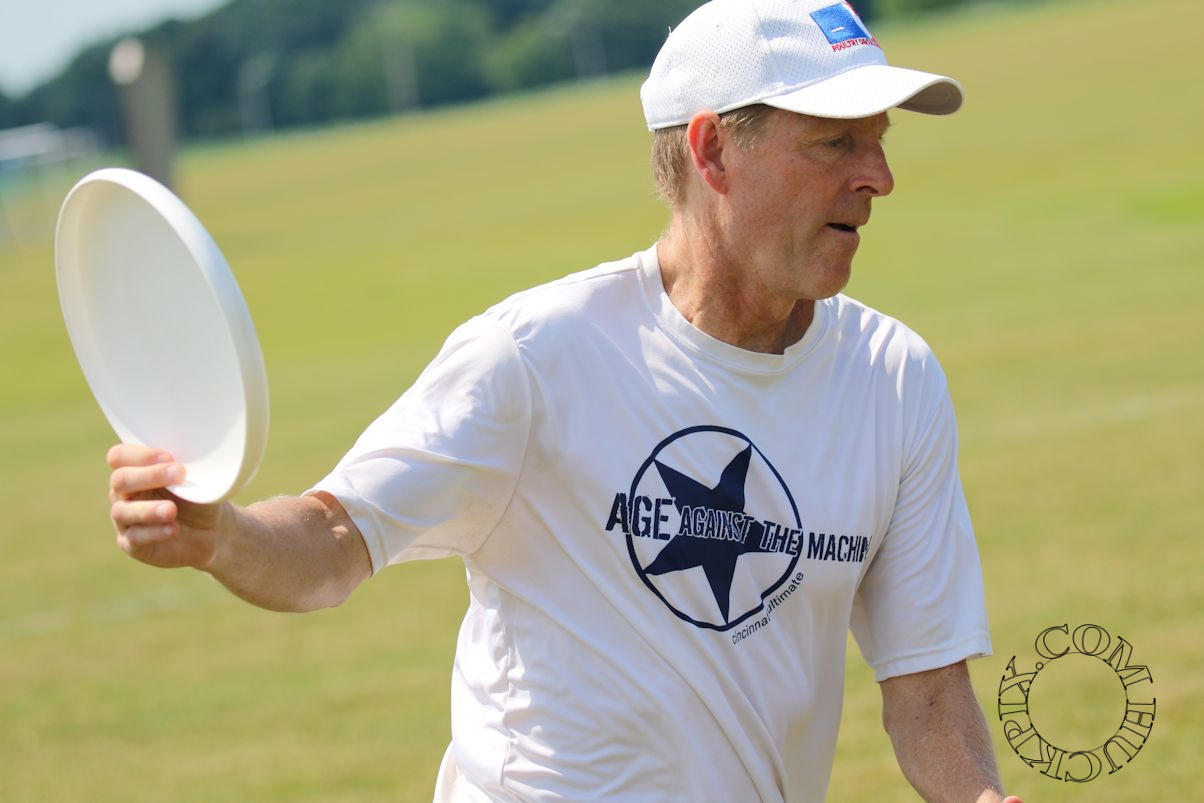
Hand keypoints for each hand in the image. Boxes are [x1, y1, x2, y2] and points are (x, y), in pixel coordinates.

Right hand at [107, 444, 228, 569]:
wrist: (211, 532)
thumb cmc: (198, 498)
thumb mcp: (194, 480)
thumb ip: (182, 468)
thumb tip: (181, 462)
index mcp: (134, 471)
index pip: (119, 456)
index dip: (140, 455)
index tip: (170, 457)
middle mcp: (123, 494)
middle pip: (120, 480)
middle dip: (149, 475)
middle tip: (179, 474)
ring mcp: (125, 519)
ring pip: (122, 511)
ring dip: (148, 509)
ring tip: (171, 510)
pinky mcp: (131, 544)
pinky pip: (134, 538)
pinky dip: (155, 532)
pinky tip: (173, 528)